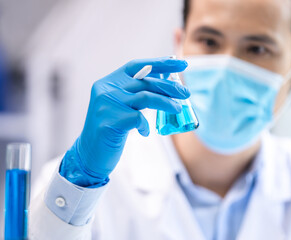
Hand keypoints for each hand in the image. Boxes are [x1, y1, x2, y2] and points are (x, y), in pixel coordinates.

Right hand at [60, 57, 188, 186]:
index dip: (160, 63)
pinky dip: (145, 125)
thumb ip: (137, 94)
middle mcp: (106, 90)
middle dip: (169, 86)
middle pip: (144, 81)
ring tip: (178, 109)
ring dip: (166, 102)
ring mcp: (106, 105)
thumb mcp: (122, 106)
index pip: (137, 66)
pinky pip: (137, 118)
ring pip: (145, 97)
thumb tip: (168, 84)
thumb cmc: (112, 129)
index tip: (181, 63)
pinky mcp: (108, 122)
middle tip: (185, 93)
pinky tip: (145, 131)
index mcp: (109, 82)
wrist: (90, 154)